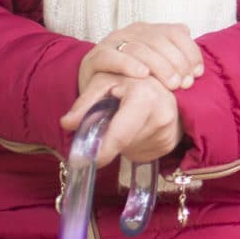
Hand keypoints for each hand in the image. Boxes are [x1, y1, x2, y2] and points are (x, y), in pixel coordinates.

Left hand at [60, 74, 183, 165]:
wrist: (165, 80)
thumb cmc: (130, 77)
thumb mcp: (104, 81)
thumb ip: (84, 102)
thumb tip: (66, 123)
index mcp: (146, 96)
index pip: (120, 135)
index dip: (102, 151)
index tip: (86, 161)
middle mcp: (163, 114)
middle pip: (125, 145)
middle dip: (111, 143)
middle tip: (105, 131)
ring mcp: (171, 129)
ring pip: (133, 149)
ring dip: (123, 142)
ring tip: (125, 121)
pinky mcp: (173, 141)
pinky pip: (145, 152)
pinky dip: (135, 144)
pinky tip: (137, 128)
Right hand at [78, 22, 202, 92]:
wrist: (98, 95)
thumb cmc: (134, 83)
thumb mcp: (159, 72)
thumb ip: (177, 64)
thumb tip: (197, 67)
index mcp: (150, 30)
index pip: (176, 32)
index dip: (190, 52)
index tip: (198, 73)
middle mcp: (132, 32)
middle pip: (160, 40)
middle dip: (177, 62)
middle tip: (185, 84)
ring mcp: (112, 42)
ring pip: (140, 48)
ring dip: (159, 66)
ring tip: (171, 84)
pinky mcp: (95, 57)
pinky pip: (112, 56)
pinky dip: (128, 64)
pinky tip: (143, 75)